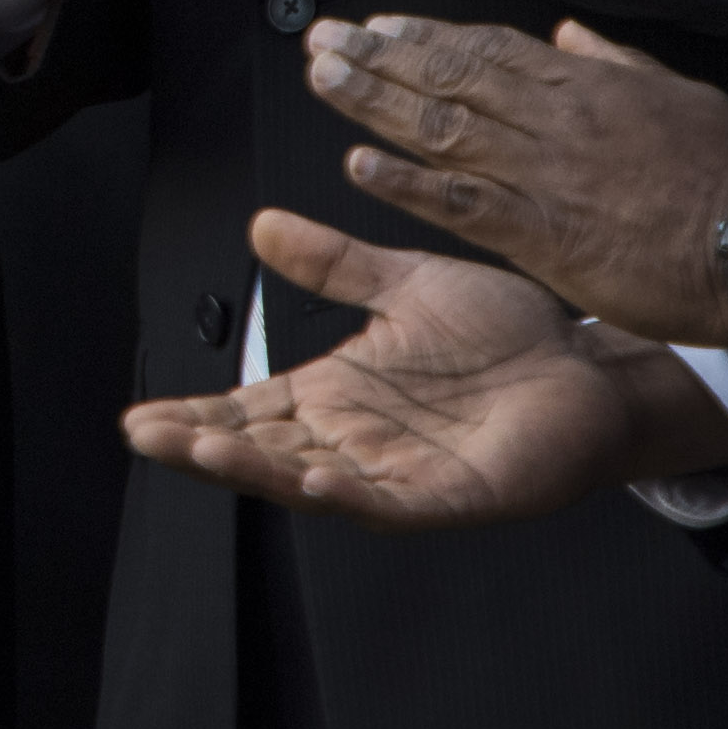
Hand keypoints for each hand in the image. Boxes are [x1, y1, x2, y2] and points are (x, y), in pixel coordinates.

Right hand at [121, 211, 727, 528]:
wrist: (589, 365)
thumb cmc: (508, 336)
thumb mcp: (403, 284)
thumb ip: (333, 263)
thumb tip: (264, 226)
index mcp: (338, 395)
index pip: (249, 411)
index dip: (193, 414)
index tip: (139, 415)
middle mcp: (357, 440)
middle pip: (262, 451)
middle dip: (202, 445)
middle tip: (147, 434)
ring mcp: (399, 473)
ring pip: (310, 481)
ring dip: (256, 471)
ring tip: (203, 450)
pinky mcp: (451, 497)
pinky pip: (390, 502)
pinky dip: (348, 494)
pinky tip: (313, 481)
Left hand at [308, 15, 727, 347]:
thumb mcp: (680, 97)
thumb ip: (616, 63)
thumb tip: (570, 34)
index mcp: (584, 86)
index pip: (485, 50)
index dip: (424, 36)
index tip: (379, 26)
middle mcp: (550, 120)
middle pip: (447, 76)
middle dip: (378, 55)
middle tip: (323, 38)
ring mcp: (539, 174)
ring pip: (438, 127)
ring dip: (372, 101)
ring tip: (324, 79)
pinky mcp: (538, 233)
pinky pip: (456, 202)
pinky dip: (403, 184)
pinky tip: (358, 167)